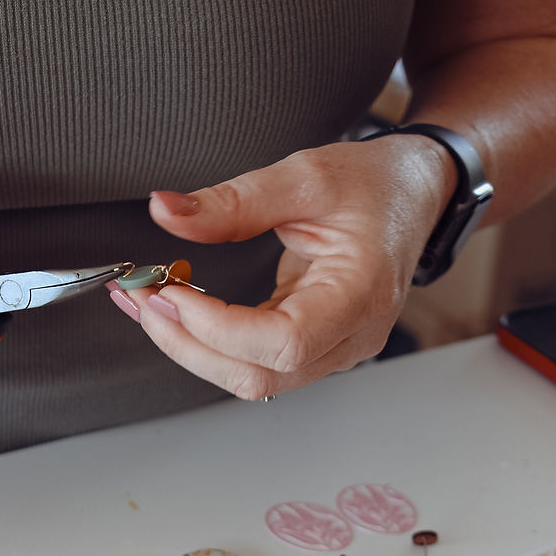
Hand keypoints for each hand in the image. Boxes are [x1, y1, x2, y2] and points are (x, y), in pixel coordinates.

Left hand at [110, 137, 455, 398]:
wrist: (413, 195)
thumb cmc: (375, 186)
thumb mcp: (303, 176)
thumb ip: (232, 200)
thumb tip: (166, 212)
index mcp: (361, 295)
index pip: (283, 342)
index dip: (218, 328)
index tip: (171, 292)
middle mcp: (351, 337)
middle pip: (260, 376)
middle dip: (188, 344)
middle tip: (141, 298)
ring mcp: (335, 350)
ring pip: (252, 379)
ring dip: (191, 347)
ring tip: (149, 301)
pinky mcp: (314, 349)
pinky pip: (255, 362)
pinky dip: (209, 341)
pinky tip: (179, 310)